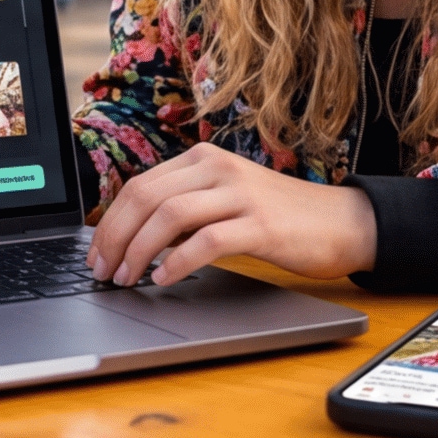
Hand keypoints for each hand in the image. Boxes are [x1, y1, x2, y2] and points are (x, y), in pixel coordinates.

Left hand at [86, 142, 377, 287]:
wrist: (341, 222)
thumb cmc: (279, 217)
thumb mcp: (225, 200)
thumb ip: (185, 208)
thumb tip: (131, 238)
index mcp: (203, 159)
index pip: (140, 186)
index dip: (110, 222)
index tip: (97, 254)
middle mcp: (218, 168)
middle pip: (146, 198)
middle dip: (116, 237)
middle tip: (103, 270)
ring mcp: (240, 194)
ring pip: (170, 216)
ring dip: (140, 251)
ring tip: (129, 277)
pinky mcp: (260, 224)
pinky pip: (207, 240)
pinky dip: (179, 262)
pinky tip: (166, 278)